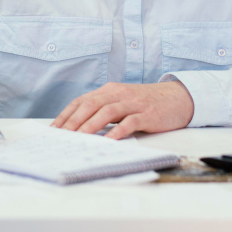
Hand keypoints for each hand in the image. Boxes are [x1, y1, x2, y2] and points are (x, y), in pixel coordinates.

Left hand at [52, 81, 193, 138]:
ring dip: (91, 125)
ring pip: (107, 112)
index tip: (54, 128)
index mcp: (109, 90)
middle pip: (91, 104)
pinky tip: (109, 141)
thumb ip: (103, 110)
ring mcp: (133, 103)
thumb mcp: (121, 102)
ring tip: (79, 137)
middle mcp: (119, 94)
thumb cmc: (145, 104)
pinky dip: (118, 131)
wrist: (177, 98)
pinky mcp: (147, 114)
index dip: (67, 114)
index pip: (82, 101)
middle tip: (62, 135)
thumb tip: (78, 127)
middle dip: (74, 120)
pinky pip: (130, 122)